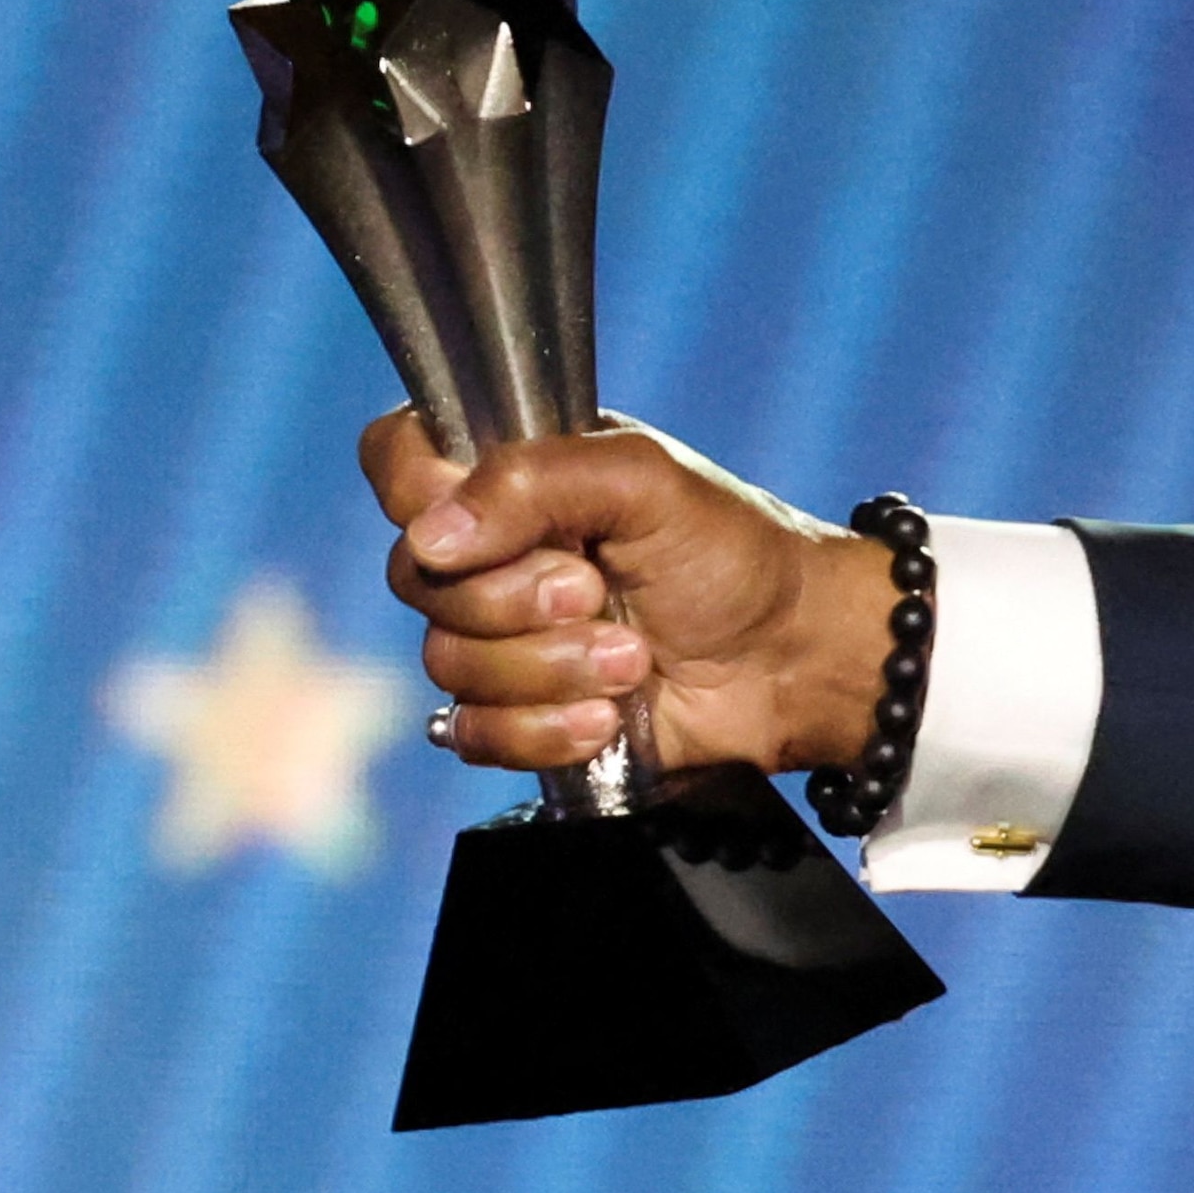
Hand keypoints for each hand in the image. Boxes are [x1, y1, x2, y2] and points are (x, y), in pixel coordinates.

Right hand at [364, 407, 895, 780]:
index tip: (500, 519)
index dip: (423, 493)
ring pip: (447, 662)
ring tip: (634, 657)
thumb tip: (432, 536)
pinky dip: (545, 729)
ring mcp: (502, 638)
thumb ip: (532, 480)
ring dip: (549, 667)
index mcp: (509, 479)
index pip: (397, 459)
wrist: (796, 658)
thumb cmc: (734, 555)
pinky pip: (473, 733)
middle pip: (416, 578)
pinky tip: (609, 718)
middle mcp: (492, 554)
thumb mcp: (644, 480)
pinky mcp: (522, 714)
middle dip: (514, 598)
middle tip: (596, 591)